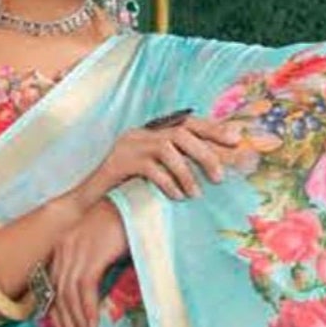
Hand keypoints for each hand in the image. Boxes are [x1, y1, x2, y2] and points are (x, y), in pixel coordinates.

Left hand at [44, 194, 130, 326]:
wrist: (139, 202)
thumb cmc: (127, 226)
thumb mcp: (104, 250)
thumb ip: (95, 271)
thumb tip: (94, 302)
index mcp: (62, 250)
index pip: (53, 294)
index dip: (59, 322)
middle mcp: (62, 251)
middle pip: (58, 301)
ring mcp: (74, 252)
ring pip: (70, 300)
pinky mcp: (90, 255)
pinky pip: (85, 292)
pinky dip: (89, 314)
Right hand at [92, 109, 267, 200]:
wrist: (89, 204)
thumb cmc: (127, 192)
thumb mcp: (156, 175)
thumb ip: (179, 166)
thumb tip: (215, 169)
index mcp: (152, 132)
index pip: (187, 122)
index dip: (212, 129)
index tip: (236, 139)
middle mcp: (141, 133)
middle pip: (181, 132)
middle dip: (205, 152)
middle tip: (220, 177)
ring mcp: (129, 145)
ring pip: (168, 148)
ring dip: (187, 172)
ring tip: (196, 194)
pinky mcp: (120, 162)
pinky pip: (151, 168)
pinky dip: (168, 183)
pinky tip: (176, 197)